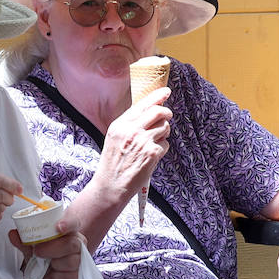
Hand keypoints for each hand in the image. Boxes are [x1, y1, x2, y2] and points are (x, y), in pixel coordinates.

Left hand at [9, 203, 86, 278]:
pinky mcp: (81, 274)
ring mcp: (82, 259)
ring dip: (54, 265)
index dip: (68, 223)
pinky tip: (54, 275)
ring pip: (71, 261)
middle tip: (37, 252)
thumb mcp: (32, 250)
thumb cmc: (44, 258)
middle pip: (71, 244)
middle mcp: (78, 243)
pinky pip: (71, 276)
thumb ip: (24, 242)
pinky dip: (59, 277)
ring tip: (48, 265)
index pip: (73, 223)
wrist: (50, 278)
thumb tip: (12, 233)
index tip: (58, 227)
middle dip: (52, 249)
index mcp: (68, 232)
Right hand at [92, 87, 171, 202]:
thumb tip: (150, 111)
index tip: (166, 92)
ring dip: (164, 133)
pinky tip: (151, 156)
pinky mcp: (152, 153)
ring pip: (165, 127)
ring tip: (153, 143)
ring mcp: (143, 141)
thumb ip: (130, 124)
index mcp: (120, 124)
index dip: (157, 96)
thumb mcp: (115, 137)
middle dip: (166, 113)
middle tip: (167, 117)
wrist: (111, 186)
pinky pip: (166, 144)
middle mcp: (131, 130)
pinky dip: (162, 149)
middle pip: (158, 112)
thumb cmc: (114, 162)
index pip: (142, 104)